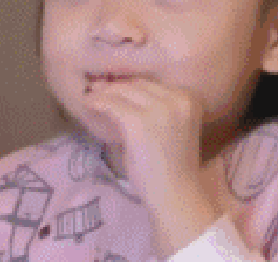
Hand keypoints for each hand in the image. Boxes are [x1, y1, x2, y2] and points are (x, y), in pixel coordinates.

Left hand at [86, 78, 220, 255]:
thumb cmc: (172, 167)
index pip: (152, 83)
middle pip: (138, 84)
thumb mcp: (169, 128)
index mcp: (189, 98)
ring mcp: (158, 109)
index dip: (131, 84)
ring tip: (91, 96)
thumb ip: (154, 109)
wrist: (175, 195)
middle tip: (97, 87)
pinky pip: (111, 105)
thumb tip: (123, 93)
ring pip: (122, 91)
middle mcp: (176, 98)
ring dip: (104, 92)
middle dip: (116, 85)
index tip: (115, 87)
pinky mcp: (138, 122)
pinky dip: (97, 103)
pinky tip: (88, 104)